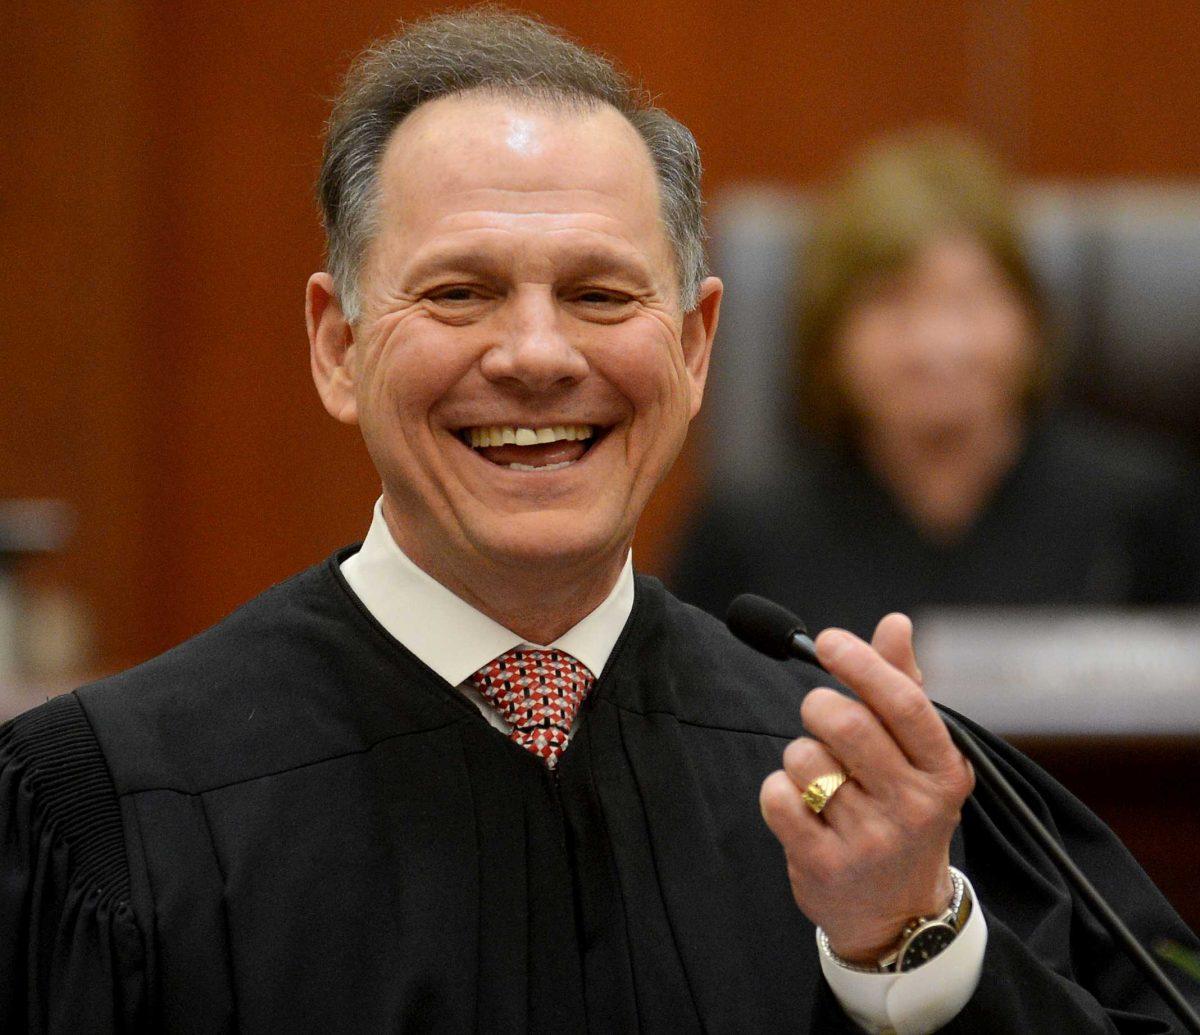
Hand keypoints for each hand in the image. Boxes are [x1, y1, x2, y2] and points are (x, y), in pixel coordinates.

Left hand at [759, 613, 973, 963]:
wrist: (897, 917)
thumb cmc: (902, 813)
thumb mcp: (918, 758)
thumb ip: (901, 686)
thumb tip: (895, 622)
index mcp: (943, 771)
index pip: (902, 702)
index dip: (860, 663)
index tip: (827, 640)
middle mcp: (914, 806)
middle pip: (843, 722)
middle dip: (818, 708)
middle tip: (821, 720)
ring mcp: (870, 840)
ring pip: (803, 757)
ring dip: (800, 759)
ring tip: (823, 783)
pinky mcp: (824, 865)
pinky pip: (776, 796)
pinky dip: (778, 792)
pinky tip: (804, 811)